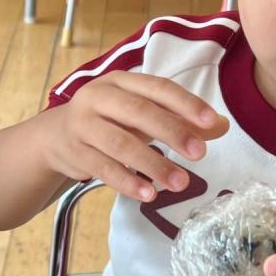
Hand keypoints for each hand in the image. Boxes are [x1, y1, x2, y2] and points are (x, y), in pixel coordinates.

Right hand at [41, 71, 227, 201]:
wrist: (54, 137)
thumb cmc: (108, 121)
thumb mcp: (142, 114)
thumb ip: (179, 118)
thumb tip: (220, 126)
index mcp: (121, 81)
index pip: (157, 88)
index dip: (184, 104)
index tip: (210, 122)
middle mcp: (98, 97)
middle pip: (138, 112)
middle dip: (171, 132)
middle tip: (200, 154)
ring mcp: (83, 124)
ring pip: (120, 143)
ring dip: (153, 164)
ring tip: (180, 183)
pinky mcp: (75, 152)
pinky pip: (103, 168)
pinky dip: (127, 182)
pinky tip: (149, 194)